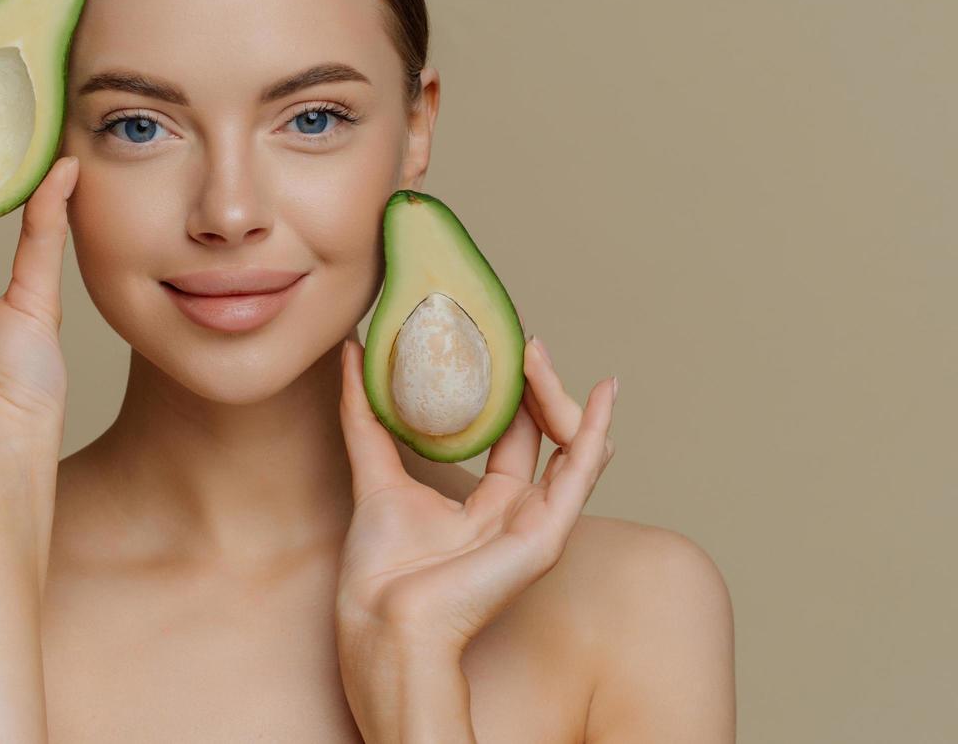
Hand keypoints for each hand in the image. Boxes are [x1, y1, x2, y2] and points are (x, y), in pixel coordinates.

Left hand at [334, 332, 616, 655]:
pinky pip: (581, 474)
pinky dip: (597, 431)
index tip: (502, 343)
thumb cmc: (380, 568)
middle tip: (523, 340)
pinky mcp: (546, 535)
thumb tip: (351, 352)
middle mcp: (519, 512)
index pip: (513, 435)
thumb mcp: (374, 473)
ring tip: (538, 352)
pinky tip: (606, 395)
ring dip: (559, 395)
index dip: (511, 389)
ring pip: (569, 446)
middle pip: (544, 435)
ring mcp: (537, 523)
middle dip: (538, 385)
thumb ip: (364, 415)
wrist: (383, 618)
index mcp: (487, 504)